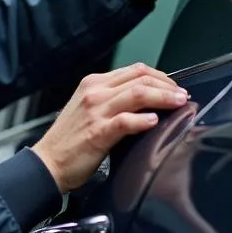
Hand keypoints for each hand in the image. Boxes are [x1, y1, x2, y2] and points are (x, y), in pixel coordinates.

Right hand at [32, 63, 187, 193]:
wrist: (47, 162)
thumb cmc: (70, 140)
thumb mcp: (89, 109)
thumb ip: (113, 100)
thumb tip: (145, 100)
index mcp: (93, 83)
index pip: (135, 70)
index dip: (160, 77)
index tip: (174, 88)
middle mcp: (95, 92)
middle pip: (140, 78)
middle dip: (168, 86)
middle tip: (183, 96)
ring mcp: (96, 111)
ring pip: (138, 94)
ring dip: (164, 98)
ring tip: (179, 104)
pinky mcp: (98, 132)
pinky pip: (125, 121)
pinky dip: (143, 120)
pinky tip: (154, 122)